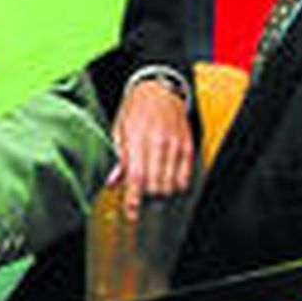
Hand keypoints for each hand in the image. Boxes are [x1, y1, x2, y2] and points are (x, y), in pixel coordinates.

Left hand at [107, 78, 193, 219]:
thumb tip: (113, 182)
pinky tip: (169, 181)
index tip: (131, 213)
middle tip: (140, 195)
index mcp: (137, 138)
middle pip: (155, 185)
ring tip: (154, 187)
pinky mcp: (188, 147)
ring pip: (171, 185)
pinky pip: (185, 177)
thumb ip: (119, 157)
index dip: (133, 199)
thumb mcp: (120, 128)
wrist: (160, 88)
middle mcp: (157, 142)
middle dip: (146, 196)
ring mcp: (175, 145)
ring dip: (161, 192)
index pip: (136, 177)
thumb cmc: (137, 107)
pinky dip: (177, 185)